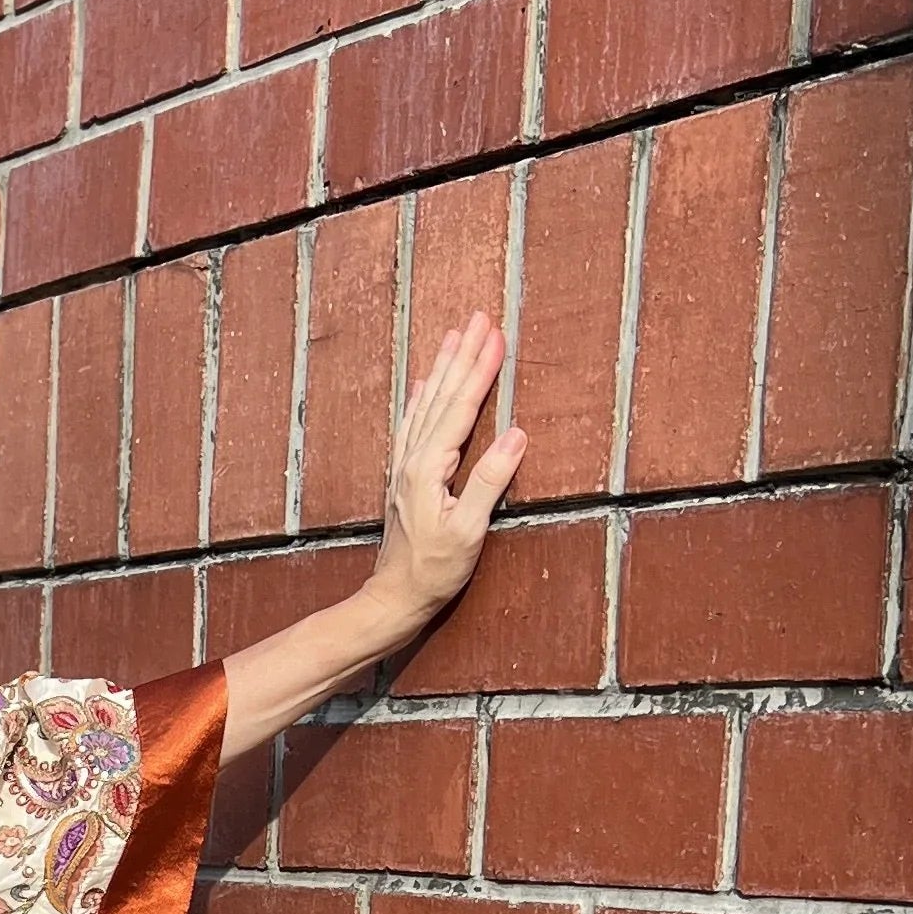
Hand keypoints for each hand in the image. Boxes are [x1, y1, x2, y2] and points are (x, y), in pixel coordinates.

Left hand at [371, 311, 523, 638]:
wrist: (395, 596)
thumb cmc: (435, 570)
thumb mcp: (470, 531)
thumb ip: (490, 481)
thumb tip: (516, 435)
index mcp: (430, 468)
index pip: (461, 408)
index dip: (480, 370)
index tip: (495, 336)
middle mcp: (413, 460)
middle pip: (441, 396)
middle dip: (462, 355)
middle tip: (478, 317)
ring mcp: (405, 467)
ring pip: (426, 404)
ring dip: (441, 369)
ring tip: (454, 335)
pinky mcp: (404, 477)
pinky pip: (412, 425)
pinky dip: (420, 399)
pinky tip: (423, 385)